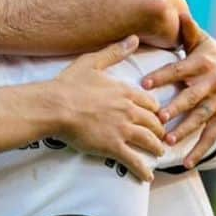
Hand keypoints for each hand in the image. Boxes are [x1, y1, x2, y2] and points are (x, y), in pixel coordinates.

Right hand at [50, 36, 167, 182]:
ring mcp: (122, 130)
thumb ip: (115, 52)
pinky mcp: (113, 147)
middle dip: (160, 131)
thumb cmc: (68, 84)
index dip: (155, 111)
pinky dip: (143, 170)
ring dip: (156, 149)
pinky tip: (147, 177)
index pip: (151, 103)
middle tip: (161, 137)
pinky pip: (134, 161)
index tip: (155, 116)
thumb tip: (133, 38)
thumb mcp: (92, 62)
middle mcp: (129, 111)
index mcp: (125, 92)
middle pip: (154, 123)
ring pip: (149, 141)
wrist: (54, 107)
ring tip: (158, 154)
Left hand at [142, 16, 215, 167]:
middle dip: (175, 107)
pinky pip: (211, 136)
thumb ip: (187, 31)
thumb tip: (175, 12)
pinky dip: (200, 150)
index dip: (162, 76)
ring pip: (201, 118)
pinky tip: (186, 162)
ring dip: (185, 130)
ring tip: (167, 140)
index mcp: (202, 64)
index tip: (143, 83)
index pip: (179, 69)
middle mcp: (212, 83)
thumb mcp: (203, 41)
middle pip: (191, 96)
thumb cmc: (215, 55)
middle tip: (156, 116)